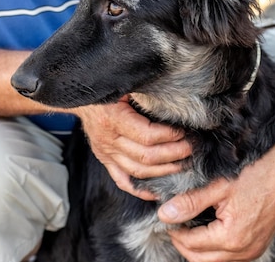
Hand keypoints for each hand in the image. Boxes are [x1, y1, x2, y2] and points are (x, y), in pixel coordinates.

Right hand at [74, 96, 191, 199]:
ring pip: (138, 171)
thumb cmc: (107, 86)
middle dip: (174, 154)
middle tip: (193, 147)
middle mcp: (108, 140)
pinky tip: (159, 191)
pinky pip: (123, 181)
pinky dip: (141, 190)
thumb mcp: (126, 83)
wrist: (81, 96)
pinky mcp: (105, 160)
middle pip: (146, 156)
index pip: (147, 136)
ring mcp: (106, 153)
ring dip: (165, 170)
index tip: (186, 131)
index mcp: (113, 119)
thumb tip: (176, 96)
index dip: (170, 136)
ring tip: (184, 163)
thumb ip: (146, 91)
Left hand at [157, 144, 274, 261]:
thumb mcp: (219, 186)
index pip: (190, 244)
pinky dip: (214, 246)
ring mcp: (253, 250)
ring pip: (214, 260)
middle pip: (200, 258)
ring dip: (198, 247)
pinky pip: (229, 255)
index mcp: (232, 238)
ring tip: (188, 222)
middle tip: (174, 221)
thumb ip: (190, 202)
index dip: (174, 230)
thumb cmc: (257, 174)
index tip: (166, 215)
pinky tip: (207, 226)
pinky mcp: (257, 245)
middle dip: (183, 242)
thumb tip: (164, 214)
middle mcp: (244, 251)